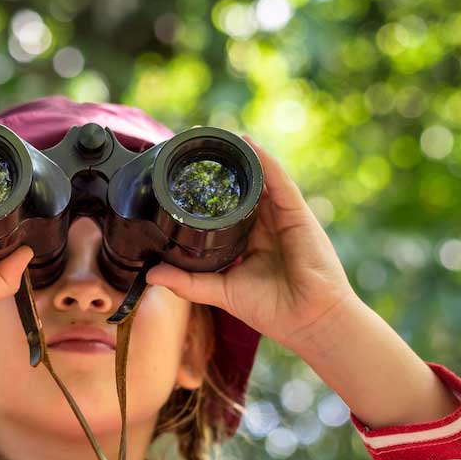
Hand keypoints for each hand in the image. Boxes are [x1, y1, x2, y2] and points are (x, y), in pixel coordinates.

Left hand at [145, 133, 358, 349]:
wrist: (308, 320)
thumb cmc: (273, 309)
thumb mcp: (221, 291)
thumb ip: (188, 282)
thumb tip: (152, 275)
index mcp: (250, 242)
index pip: (227, 210)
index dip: (210, 194)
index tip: (186, 177)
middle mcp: (266, 225)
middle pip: (242, 191)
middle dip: (224, 171)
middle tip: (199, 150)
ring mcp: (282, 217)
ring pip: (260, 180)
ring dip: (242, 159)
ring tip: (220, 139)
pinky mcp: (297, 214)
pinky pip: (280, 182)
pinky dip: (266, 163)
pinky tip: (250, 146)